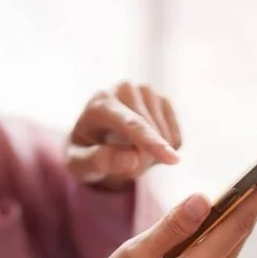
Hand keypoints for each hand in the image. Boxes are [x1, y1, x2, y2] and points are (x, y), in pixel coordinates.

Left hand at [66, 82, 182, 189]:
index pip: (131, 124)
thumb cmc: (85, 153)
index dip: (151, 142)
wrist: (94, 136)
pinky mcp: (163, 100)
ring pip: (166, 139)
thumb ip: (99, 161)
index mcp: (99, 104)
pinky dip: (163, 152)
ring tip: (130, 154)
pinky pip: (176, 139)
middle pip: (150, 135)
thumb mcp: (80, 165)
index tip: (173, 159)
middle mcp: (124, 89)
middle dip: (142, 162)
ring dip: (152, 159)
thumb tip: (133, 158)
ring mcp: (146, 92)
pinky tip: (145, 147)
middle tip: (122, 168)